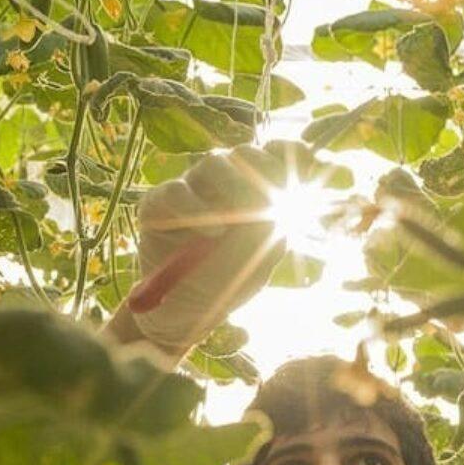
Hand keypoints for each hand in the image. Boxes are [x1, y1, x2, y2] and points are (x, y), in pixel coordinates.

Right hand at [127, 141, 314, 354]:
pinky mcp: (159, 204)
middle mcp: (225, 183)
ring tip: (242, 221)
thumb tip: (281, 206)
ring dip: (233, 186)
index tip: (304, 169)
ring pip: (214, 163)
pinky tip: (212, 234)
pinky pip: (175, 192)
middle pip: (247, 154)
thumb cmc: (225, 283)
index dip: (291, 155)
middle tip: (271, 206)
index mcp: (255, 190)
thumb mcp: (257, 263)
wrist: (184, 310)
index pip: (276, 155)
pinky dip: (194, 208)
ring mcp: (193, 189)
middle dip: (264, 173)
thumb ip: (272, 232)